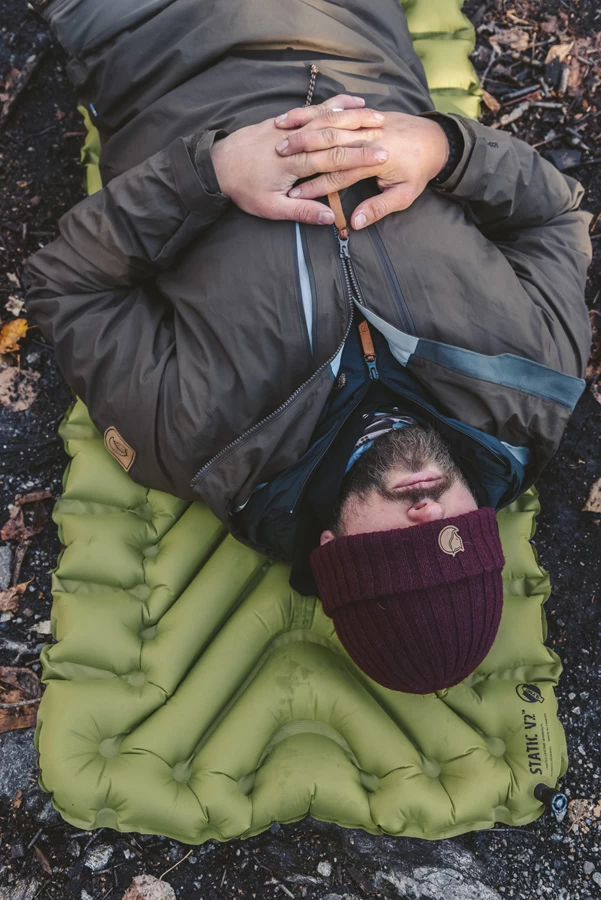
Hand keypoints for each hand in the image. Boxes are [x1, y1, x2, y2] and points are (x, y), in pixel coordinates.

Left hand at [210, 95, 387, 225]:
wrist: (216, 164)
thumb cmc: (243, 189)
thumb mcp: (270, 208)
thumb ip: (301, 212)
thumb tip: (330, 219)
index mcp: (296, 164)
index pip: (335, 158)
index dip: (360, 157)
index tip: (383, 157)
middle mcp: (296, 140)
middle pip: (336, 134)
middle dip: (363, 134)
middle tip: (388, 135)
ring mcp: (290, 126)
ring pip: (326, 115)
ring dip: (353, 115)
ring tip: (376, 115)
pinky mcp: (285, 120)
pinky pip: (314, 108)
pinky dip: (334, 104)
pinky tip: (350, 102)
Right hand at [274, 107, 449, 227]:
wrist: (436, 139)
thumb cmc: (420, 170)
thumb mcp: (405, 195)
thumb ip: (379, 208)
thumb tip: (357, 223)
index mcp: (374, 159)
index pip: (337, 174)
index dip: (314, 187)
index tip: (293, 196)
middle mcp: (366, 136)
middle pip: (326, 145)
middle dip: (299, 154)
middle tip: (276, 161)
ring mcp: (365, 122)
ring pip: (327, 123)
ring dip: (301, 130)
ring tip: (280, 139)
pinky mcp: (364, 114)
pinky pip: (336, 109)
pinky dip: (315, 112)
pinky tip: (294, 117)